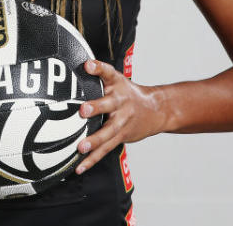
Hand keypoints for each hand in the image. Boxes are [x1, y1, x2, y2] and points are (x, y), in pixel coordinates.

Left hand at [74, 59, 163, 174]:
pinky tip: (79, 167)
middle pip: (108, 104)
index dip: (98, 68)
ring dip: (94, 140)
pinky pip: (106, 149)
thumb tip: (76, 66)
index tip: (88, 65)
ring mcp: (122, 121)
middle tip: (83, 111)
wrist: (156, 110)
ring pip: (108, 131)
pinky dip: (92, 159)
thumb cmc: (128, 93)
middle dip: (96, 107)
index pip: (108, 72)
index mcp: (117, 84)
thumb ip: (97, 74)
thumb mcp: (116, 79)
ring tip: (81, 147)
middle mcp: (120, 102)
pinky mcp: (121, 136)